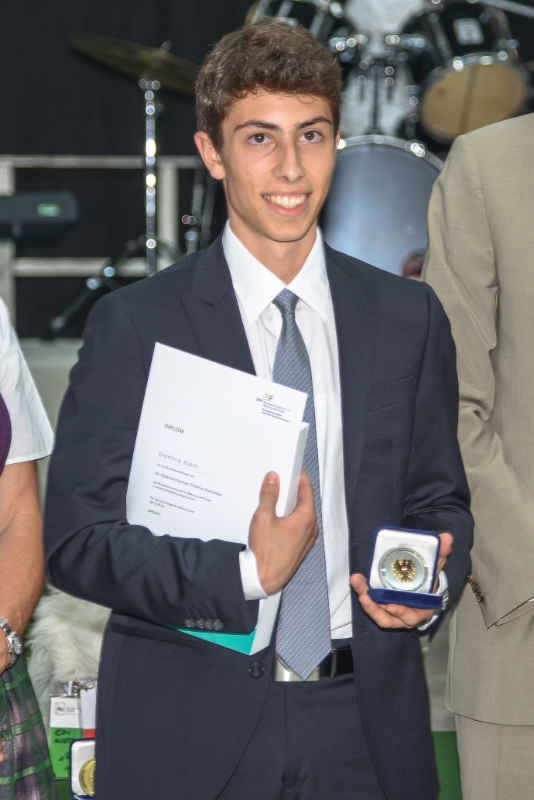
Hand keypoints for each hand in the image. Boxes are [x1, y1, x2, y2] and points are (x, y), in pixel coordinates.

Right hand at [249, 470, 318, 594]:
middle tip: (282, 479)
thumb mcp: (263, 517)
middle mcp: (311, 528)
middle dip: (294, 490)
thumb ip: (269, 495)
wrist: (264, 579)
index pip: (306, 490)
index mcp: (306, 518)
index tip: (293, 468)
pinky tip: (278, 517)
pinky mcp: (300, 548)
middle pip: (305, 502)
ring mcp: (307, 540)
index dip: (299, 477)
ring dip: (292, 505)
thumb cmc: (265, 551)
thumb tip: (273, 478)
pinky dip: (291, 518)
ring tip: (278, 496)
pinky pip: (299, 527)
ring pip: (303, 515)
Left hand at [350, 532, 452, 629]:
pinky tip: (357, 582)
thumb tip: (447, 537)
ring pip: (378, 614)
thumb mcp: (434, 565)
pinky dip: (364, 595)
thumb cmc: (428, 577)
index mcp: (422, 608)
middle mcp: (406, 614)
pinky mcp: (381, 606)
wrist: (422, 581)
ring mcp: (392, 612)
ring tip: (358, 587)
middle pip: (389, 617)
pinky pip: (372, 605)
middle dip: (375, 609)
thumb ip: (440, 552)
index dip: (401, 613)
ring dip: (366, 603)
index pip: (412, 616)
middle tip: (365, 597)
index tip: (391, 606)